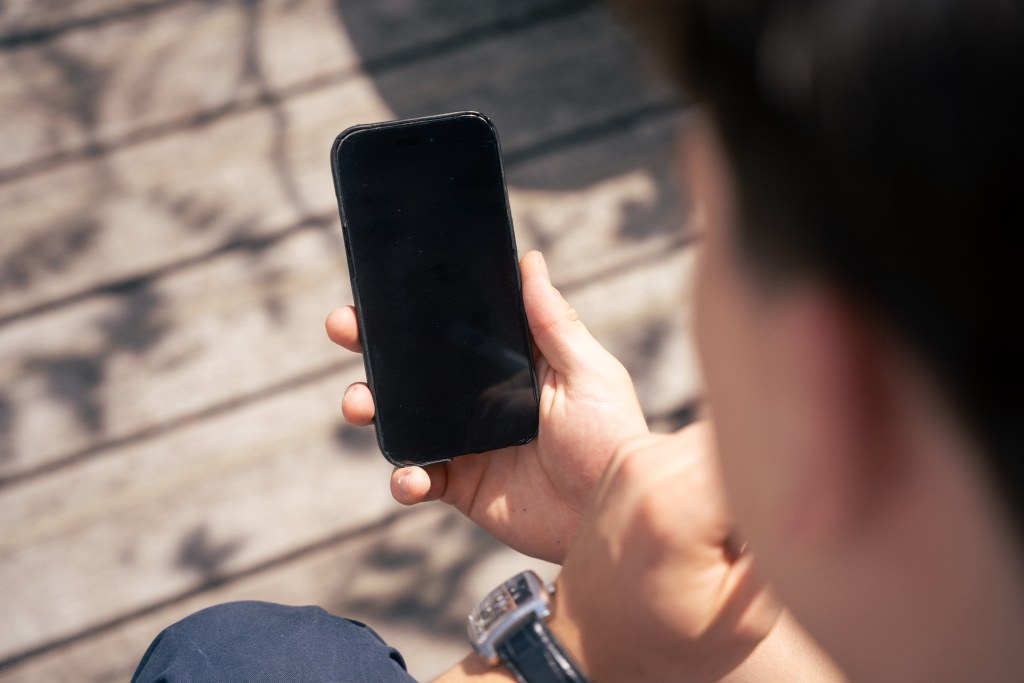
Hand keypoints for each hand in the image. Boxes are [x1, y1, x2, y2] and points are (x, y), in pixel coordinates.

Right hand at [325, 251, 648, 562]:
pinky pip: (416, 478)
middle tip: (344, 329)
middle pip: (411, 370)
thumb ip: (553, 321)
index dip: (410, 312)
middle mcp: (478, 400)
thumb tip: (530, 259)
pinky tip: (411, 477)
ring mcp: (465, 443)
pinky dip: (403, 478)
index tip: (375, 290)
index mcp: (506, 365)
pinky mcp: (460, 486)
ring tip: (359, 405)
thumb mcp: (586, 370)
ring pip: (400, 421)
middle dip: (370, 349)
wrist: (611, 511)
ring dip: (370, 410)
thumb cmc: (610, 436)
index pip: (448, 331)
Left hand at [549, 422, 781, 681]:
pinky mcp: (630, 450)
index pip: (759, 453)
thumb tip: (808, 491)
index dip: (793, 475)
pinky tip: (708, 513)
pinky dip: (712, 469)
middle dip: (768, 470)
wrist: (590, 634)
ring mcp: (634, 453)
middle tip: (764, 526)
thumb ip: (780, 548)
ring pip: (720, 434)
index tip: (799, 515)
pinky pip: (694, 442)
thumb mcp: (743, 618)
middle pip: (741, 435)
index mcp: (675, 509)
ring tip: (734, 525)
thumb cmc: (668, 641)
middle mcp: (648, 468)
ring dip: (739, 469)